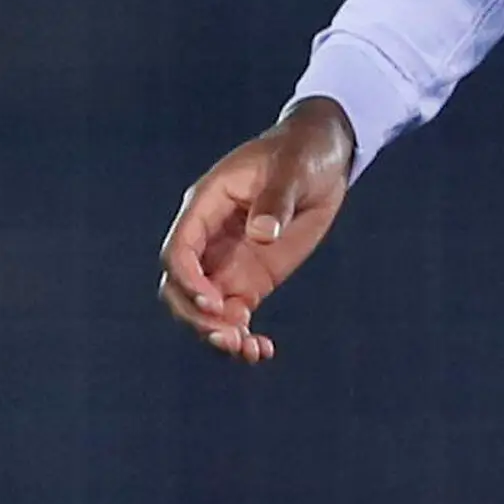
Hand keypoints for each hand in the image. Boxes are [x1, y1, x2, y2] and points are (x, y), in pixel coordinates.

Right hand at [155, 98, 355, 363]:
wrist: (324, 158)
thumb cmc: (301, 152)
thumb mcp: (292, 168)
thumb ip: (276, 199)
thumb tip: (261, 233)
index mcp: (206, 205)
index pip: (179, 251)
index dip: (188, 281)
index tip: (215, 302)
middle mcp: (209, 239)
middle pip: (180, 289)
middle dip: (197, 317)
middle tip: (231, 334)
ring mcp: (228, 262)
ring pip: (205, 310)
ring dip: (218, 334)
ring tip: (248, 350)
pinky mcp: (251, 280)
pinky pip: (235, 316)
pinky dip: (244, 337)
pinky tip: (262, 351)